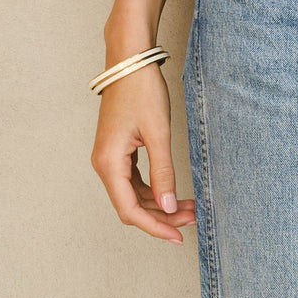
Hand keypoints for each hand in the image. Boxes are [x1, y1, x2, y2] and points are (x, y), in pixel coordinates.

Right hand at [91, 61, 197, 243]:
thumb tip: (169, 206)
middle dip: (162, 215)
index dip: (155, 227)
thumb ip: (163, 172)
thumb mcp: (158, 132)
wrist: (130, 60)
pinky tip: (172, 190)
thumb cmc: (142, 90)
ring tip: (189, 206)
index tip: (178, 236)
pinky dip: (153, 188)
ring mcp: (110, 157)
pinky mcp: (118, 149)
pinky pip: (134, 180)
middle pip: (132, 205)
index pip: (130, 210)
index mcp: (109, 163)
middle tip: (192, 218)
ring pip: (134, 194)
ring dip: (160, 202)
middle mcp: (104, 164)